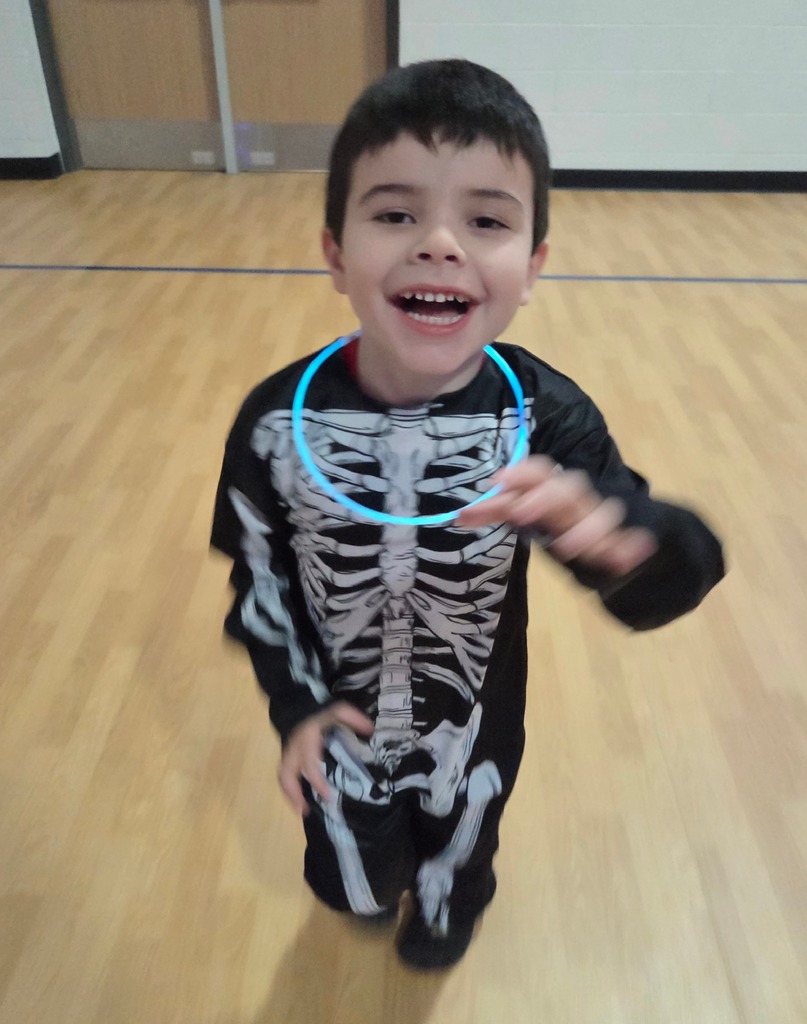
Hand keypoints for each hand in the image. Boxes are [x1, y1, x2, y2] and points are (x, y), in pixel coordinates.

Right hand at [278, 701, 374, 815]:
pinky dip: (288, 791)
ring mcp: (287, 754)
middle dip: (294, 794)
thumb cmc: (320, 711)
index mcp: (307, 738)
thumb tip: (371, 730)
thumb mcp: (338, 710)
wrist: (298, 705)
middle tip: (305, 811)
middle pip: (287, 774)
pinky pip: (282, 777)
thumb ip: (353, 719)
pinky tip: (298, 803)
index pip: (309, 763)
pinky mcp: (285, 758)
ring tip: (301, 812)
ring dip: (289, 795)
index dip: (316, 780)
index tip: (327, 796)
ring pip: (282, 777)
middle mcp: (294, 749)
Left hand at [458, 456, 657, 576]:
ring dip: (587, 529)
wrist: (613, 535)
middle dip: (545, 499)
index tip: (498, 480)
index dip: (522, 474)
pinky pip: (630, 541)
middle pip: (569, 488)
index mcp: (553, 490)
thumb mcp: (527, 513)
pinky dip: (632, 545)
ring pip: (602, 513)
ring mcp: (601, 521)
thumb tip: (461, 516)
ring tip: (569, 548)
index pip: (541, 471)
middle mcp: (578, 501)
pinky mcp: (622, 542)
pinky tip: (635, 552)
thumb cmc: (559, 521)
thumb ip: (497, 511)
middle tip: (519, 514)